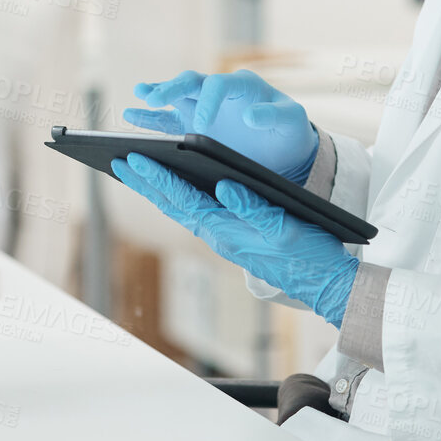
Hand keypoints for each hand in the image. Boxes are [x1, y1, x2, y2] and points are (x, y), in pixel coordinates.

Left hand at [111, 153, 356, 325]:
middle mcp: (218, 235)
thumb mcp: (285, 227)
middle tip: (117, 159)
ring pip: (181, 210)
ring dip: (157, 190)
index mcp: (226, 230)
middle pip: (172, 205)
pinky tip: (174, 188)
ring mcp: (224, 238)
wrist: (324, 284)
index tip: (132, 157)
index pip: (182, 199)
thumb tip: (225, 187)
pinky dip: (179, 198)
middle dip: (144, 182)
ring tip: (135, 170)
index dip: (156, 176)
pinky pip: (197, 215)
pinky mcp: (233, 239)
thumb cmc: (309, 254)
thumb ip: (254, 208)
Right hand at [124, 70, 318, 182]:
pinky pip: (168, 118)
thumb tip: (249, 116)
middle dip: (172, 88)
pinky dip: (150, 116)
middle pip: (191, 83)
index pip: (219, 85)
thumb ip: (273, 115)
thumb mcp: (291, 121)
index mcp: (242, 85)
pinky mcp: (192, 124)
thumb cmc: (289, 130)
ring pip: (175, 97)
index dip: (208, 102)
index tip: (201, 127)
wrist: (285, 148)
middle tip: (153, 96)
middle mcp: (218, 91)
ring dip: (156, 95)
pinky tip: (130, 115)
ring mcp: (203, 106)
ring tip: (139, 94)